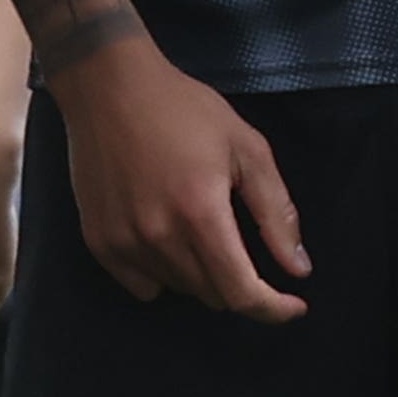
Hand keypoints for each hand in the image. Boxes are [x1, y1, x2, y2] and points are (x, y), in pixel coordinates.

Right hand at [51, 38, 307, 320]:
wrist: (108, 87)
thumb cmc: (184, 110)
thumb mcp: (246, 148)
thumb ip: (276, 213)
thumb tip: (298, 269)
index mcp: (200, 213)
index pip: (241, 293)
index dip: (273, 309)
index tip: (293, 306)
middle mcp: (159, 237)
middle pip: (213, 296)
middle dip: (238, 280)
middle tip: (235, 237)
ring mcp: (124, 243)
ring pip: (180, 290)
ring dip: (201, 274)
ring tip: (195, 224)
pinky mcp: (99, 243)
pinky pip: (143, 286)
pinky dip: (163, 273)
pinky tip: (164, 234)